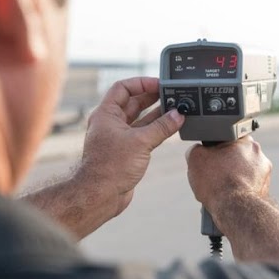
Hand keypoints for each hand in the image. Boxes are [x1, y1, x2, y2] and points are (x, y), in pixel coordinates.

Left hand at [76, 77, 183, 216]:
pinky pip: (144, 135)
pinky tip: (171, 127)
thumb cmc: (110, 167)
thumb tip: (178, 115)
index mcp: (106, 114)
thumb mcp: (141, 142)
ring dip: (157, 114)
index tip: (158, 83)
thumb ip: (161, 127)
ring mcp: (119, 138)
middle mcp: (111, 123)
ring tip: (175, 108)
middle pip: (133, 102)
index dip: (141, 83)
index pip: (123, 88)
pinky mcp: (127, 151)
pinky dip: (156, 130)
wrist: (101, 195)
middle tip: (170, 94)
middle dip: (152, 98)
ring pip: (140, 119)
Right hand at [186, 136, 271, 212]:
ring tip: (222, 187)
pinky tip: (230, 195)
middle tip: (215, 174)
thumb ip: (196, 148)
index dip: (217, 148)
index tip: (211, 158)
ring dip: (235, 177)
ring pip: (244, 171)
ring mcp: (264, 172)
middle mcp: (259, 154)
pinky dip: (241, 189)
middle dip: (226, 163)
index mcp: (245, 140)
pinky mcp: (265, 189)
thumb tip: (198, 151)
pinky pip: (249, 185)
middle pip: (237, 156)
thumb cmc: (216, 182)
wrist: (233, 209)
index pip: (228, 139)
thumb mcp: (195, 158)